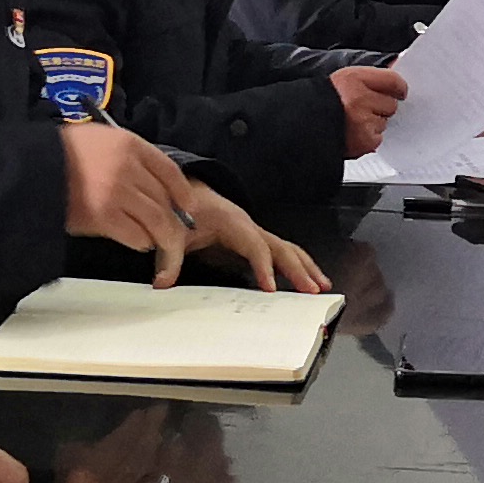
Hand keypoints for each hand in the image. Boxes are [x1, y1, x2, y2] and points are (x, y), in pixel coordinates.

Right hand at [59, 121, 201, 278]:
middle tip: (175, 237)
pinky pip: (137, 236)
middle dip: (174, 222)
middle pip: (166, 200)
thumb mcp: (97, 140)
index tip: (187, 206)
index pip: (170, 170)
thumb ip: (126, 156)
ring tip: (160, 247)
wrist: (27, 169)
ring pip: (158, 222)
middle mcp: (128, 167)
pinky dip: (141, 242)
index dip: (182, 192)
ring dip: (162, 239)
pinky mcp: (104, 217)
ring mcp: (117, 192)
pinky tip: (136, 242)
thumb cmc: (57, 155)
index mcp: (128, 143)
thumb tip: (150, 185)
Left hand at [181, 191, 326, 294]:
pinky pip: (280, 252)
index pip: (255, 246)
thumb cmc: (183, 208)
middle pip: (281, 247)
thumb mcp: (172, 231)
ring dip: (305, 267)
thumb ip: (168, 256)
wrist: (185, 192)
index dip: (264, 266)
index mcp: (233, 222)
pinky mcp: (253, 240)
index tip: (270, 287)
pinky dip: (296, 265)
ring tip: (321, 286)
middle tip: (311, 289)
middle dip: (298, 268)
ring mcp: (254, 233)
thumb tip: (162, 283)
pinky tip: (305, 279)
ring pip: (287, 249)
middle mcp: (249, 226)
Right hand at [327, 66, 406, 156]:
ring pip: (384, 122)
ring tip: (352, 121)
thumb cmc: (321, 101)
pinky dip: (368, 138)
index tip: (397, 91)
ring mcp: (363, 121)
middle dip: (381, 107)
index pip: (392, 80)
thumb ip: (370, 76)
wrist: (300, 126)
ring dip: (373, 123)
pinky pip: (377, 138)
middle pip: (391, 104)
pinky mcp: (364, 141)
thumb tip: (396, 64)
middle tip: (361, 108)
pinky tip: (352, 133)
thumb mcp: (344, 80)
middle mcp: (359, 99)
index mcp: (353, 79)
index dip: (397, 87)